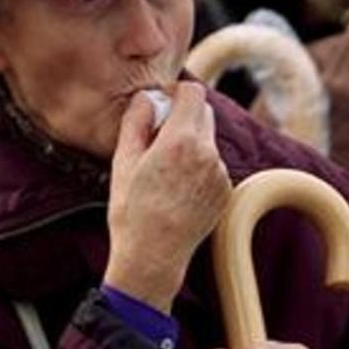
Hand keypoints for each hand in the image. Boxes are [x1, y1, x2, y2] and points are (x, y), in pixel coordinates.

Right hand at [104, 83, 231, 310]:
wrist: (153, 255)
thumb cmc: (131, 210)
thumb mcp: (123, 162)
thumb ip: (136, 122)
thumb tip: (147, 98)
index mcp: (180, 141)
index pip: (193, 92)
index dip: (175, 93)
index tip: (161, 105)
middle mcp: (208, 153)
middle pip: (203, 113)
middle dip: (182, 117)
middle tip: (156, 139)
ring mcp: (220, 173)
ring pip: (207, 140)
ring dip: (189, 144)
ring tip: (163, 172)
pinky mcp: (225, 190)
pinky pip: (212, 164)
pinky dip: (197, 167)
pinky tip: (175, 189)